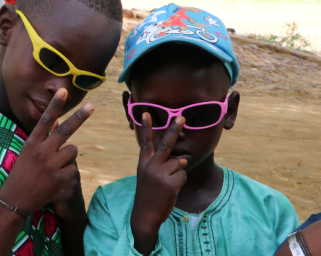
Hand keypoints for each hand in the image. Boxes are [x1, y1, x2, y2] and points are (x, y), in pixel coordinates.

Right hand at [0, 89, 92, 215]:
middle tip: (91, 106)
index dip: (55, 105)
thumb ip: (42, 138)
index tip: (63, 90)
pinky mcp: (59, 179)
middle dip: (79, 117)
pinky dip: (68, 172)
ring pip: (72, 150)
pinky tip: (56, 179)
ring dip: (68, 155)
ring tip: (56, 165)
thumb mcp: (28, 153)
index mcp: (32, 143)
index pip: (46, 120)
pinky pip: (73, 168)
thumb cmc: (21, 173)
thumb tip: (56, 121)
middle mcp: (42, 151)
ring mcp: (51, 165)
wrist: (15, 199)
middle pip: (65, 130)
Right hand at [131, 114, 186, 255]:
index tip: (146, 113)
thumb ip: (161, 166)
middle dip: (174, 129)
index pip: (146, 142)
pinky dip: (180, 183)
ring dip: (177, 174)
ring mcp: (160, 174)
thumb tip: (183, 159)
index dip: (146, 127)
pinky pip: (183, 176)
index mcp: (144, 163)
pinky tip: (171, 191)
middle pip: (166, 144)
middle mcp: (151, 166)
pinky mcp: (170, 183)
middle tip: (182, 117)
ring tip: (167, 185)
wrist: (145, 215)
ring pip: (179, 164)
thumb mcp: (147, 177)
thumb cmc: (148, 195)